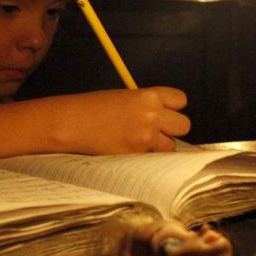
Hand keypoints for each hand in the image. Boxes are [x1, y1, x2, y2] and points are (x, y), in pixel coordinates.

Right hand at [62, 87, 190, 153]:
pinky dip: (145, 157)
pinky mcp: (136, 155)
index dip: (173, 107)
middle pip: (184, 125)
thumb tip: (162, 116)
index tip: (166, 111)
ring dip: (160, 146)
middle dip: (172, 129)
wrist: (72, 123)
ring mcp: (145, 138)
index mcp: (148, 96)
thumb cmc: (92, 108)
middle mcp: (151, 116)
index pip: (180, 100)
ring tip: (140, 142)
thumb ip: (145, 104)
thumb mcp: (123, 97)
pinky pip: (152, 159)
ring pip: (171, 146)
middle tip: (157, 130)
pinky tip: (129, 150)